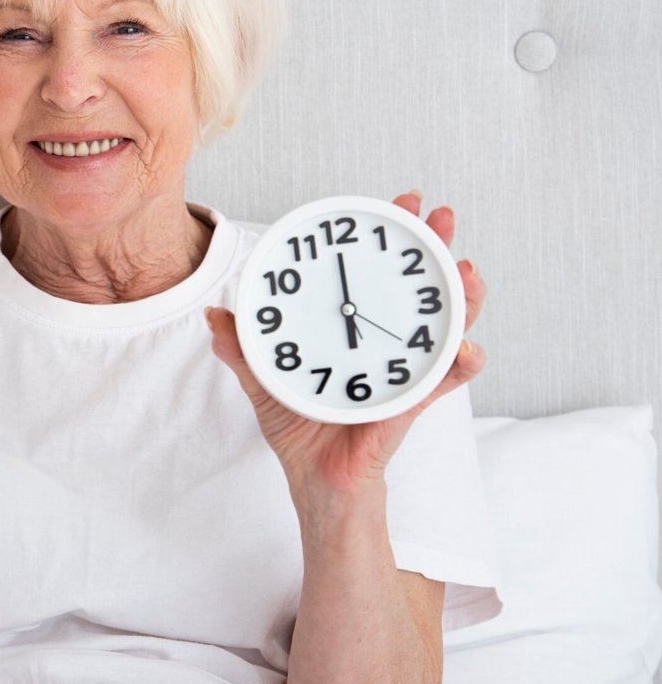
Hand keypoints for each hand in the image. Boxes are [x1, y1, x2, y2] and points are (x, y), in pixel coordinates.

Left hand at [204, 190, 487, 496]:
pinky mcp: (411, 404)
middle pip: (424, 288)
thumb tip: (214, 315)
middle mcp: (390, 343)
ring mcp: (406, 370)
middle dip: (438, 249)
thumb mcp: (265, 380)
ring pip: (447, 326)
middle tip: (441, 217)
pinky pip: (444, 382)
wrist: (316, 481)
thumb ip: (242, 347)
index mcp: (356, 329)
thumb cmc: (300, 428)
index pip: (378, 273)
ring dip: (464, 298)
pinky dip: (460, 364)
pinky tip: (465, 347)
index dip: (392, 237)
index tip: (400, 203)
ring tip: (468, 272)